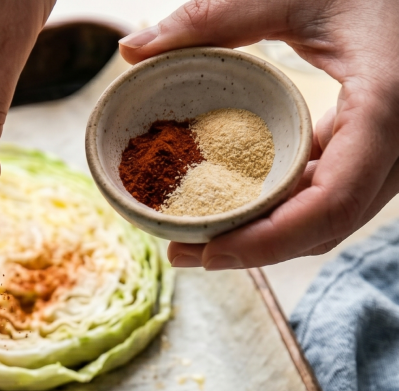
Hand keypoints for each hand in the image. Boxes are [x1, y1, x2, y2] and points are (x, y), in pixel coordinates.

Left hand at [119, 0, 398, 268]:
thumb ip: (214, 17)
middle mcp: (397, 145)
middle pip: (325, 227)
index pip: (331, 203)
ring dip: (266, 238)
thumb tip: (132, 50)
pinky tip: (234, 210)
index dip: (271, 240)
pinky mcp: (377, 152)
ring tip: (195, 242)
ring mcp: (392, 154)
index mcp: (384, 108)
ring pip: (329, 221)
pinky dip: (284, 211)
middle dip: (255, 250)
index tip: (211, 252)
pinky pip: (332, 197)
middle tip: (183, 253)